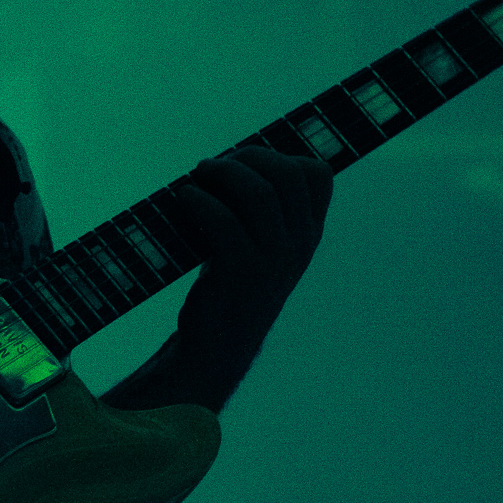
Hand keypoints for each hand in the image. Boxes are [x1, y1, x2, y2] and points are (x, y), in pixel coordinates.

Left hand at [169, 147, 332, 406]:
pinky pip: (223, 221)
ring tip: (198, 175)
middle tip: (215, 165)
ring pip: (258, 192)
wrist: (217, 347)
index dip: (281, 154)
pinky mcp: (240, 273)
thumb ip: (258, 208)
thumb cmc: (230, 284)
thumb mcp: (259, 245)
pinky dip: (199, 200)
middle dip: (248, 156)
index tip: (246, 161)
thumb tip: (230, 158)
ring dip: (223, 172)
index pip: (318, 175)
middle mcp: (299, 245)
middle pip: (288, 173)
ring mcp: (273, 260)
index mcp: (307, 234)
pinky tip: (184, 198)